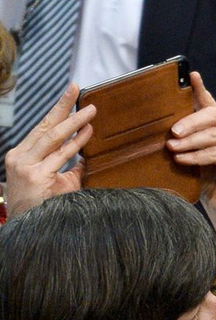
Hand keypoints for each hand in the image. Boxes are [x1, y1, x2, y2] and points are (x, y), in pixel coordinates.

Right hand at [3, 84, 94, 215]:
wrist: (30, 230)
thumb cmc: (43, 207)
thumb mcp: (56, 182)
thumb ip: (70, 168)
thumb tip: (87, 156)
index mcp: (22, 155)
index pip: (42, 128)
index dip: (57, 111)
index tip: (71, 95)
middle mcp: (20, 157)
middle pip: (45, 126)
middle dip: (62, 106)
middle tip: (77, 89)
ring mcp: (26, 166)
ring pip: (53, 138)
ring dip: (74, 122)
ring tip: (91, 110)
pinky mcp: (36, 176)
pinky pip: (61, 156)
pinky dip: (76, 144)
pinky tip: (87, 133)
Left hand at [170, 72, 215, 267]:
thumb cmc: (206, 175)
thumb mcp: (191, 150)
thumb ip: (185, 135)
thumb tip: (161, 126)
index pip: (208, 100)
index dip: (200, 87)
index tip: (191, 75)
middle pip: (212, 114)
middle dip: (189, 122)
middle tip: (172, 132)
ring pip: (213, 134)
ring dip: (190, 142)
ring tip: (172, 149)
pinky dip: (198, 156)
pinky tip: (183, 160)